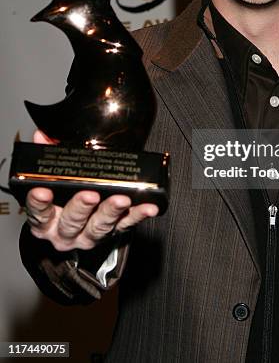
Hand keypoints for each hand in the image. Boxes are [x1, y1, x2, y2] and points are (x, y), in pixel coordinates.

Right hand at [25, 130, 158, 250]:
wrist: (75, 227)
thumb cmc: (62, 199)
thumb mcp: (51, 180)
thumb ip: (47, 156)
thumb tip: (42, 136)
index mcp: (46, 219)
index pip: (38, 212)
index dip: (39, 203)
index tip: (43, 192)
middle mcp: (65, 231)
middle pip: (71, 221)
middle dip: (81, 207)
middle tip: (90, 194)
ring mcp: (88, 235)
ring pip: (99, 226)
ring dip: (111, 212)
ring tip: (122, 199)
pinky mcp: (112, 234)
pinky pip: (126, 225)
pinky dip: (138, 216)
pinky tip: (147, 208)